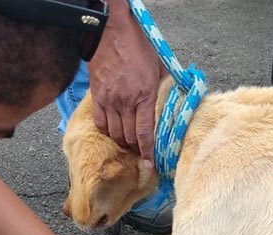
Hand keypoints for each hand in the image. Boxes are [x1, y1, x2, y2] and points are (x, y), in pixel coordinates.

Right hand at [88, 1, 162, 162]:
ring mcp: (109, 101)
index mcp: (144, 95)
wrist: (112, 31)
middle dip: (137, 148)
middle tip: (142, 152)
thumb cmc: (138, 46)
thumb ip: (165, 88)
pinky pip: (101, 124)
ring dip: (123, 142)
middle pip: (130, 137)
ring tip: (129, 143)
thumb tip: (174, 104)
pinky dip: (108, 132)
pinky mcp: (97, 97)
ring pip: (115, 134)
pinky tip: (115, 133)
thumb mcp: (159, 66)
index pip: (145, 133)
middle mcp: (126, 102)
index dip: (148, 152)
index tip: (150, 164)